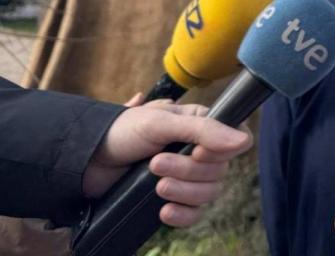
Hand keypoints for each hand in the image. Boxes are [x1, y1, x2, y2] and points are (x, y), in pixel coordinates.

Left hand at [82, 100, 251, 226]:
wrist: (84, 161)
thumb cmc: (122, 132)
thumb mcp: (162, 123)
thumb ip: (205, 130)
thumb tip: (244, 141)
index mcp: (201, 125)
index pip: (235, 141)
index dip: (221, 152)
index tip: (197, 152)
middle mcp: (199, 151)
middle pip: (220, 171)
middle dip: (188, 172)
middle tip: (156, 163)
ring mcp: (187, 177)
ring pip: (208, 193)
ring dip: (183, 192)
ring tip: (156, 185)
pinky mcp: (174, 199)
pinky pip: (194, 214)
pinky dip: (182, 215)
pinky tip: (163, 211)